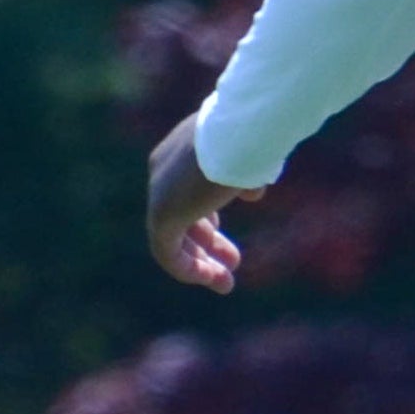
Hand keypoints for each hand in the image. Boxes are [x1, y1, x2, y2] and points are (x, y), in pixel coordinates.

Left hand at [145, 114, 262, 293]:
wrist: (240, 131)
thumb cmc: (254, 136)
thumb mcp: (253, 154)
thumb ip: (248, 175)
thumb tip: (252, 193)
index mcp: (180, 151)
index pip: (185, 191)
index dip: (204, 216)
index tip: (221, 232)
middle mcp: (163, 170)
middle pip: (181, 215)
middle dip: (208, 243)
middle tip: (234, 262)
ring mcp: (159, 193)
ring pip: (172, 238)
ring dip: (200, 262)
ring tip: (225, 282)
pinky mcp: (163, 215)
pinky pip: (167, 252)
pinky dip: (189, 269)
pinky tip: (211, 278)